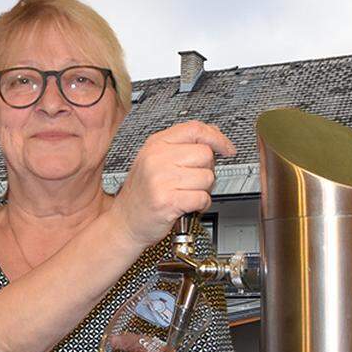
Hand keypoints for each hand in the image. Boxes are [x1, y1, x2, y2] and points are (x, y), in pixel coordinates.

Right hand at [109, 121, 235, 247]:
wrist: (125, 222)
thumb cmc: (142, 194)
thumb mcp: (155, 161)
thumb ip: (182, 146)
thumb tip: (214, 136)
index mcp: (156, 144)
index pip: (195, 129)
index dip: (217, 138)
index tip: (227, 148)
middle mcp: (157, 158)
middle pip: (205, 154)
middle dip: (207, 170)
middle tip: (193, 181)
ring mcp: (161, 179)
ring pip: (207, 177)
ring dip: (203, 190)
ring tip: (186, 194)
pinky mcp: (167, 200)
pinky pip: (202, 197)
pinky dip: (201, 205)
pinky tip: (188, 205)